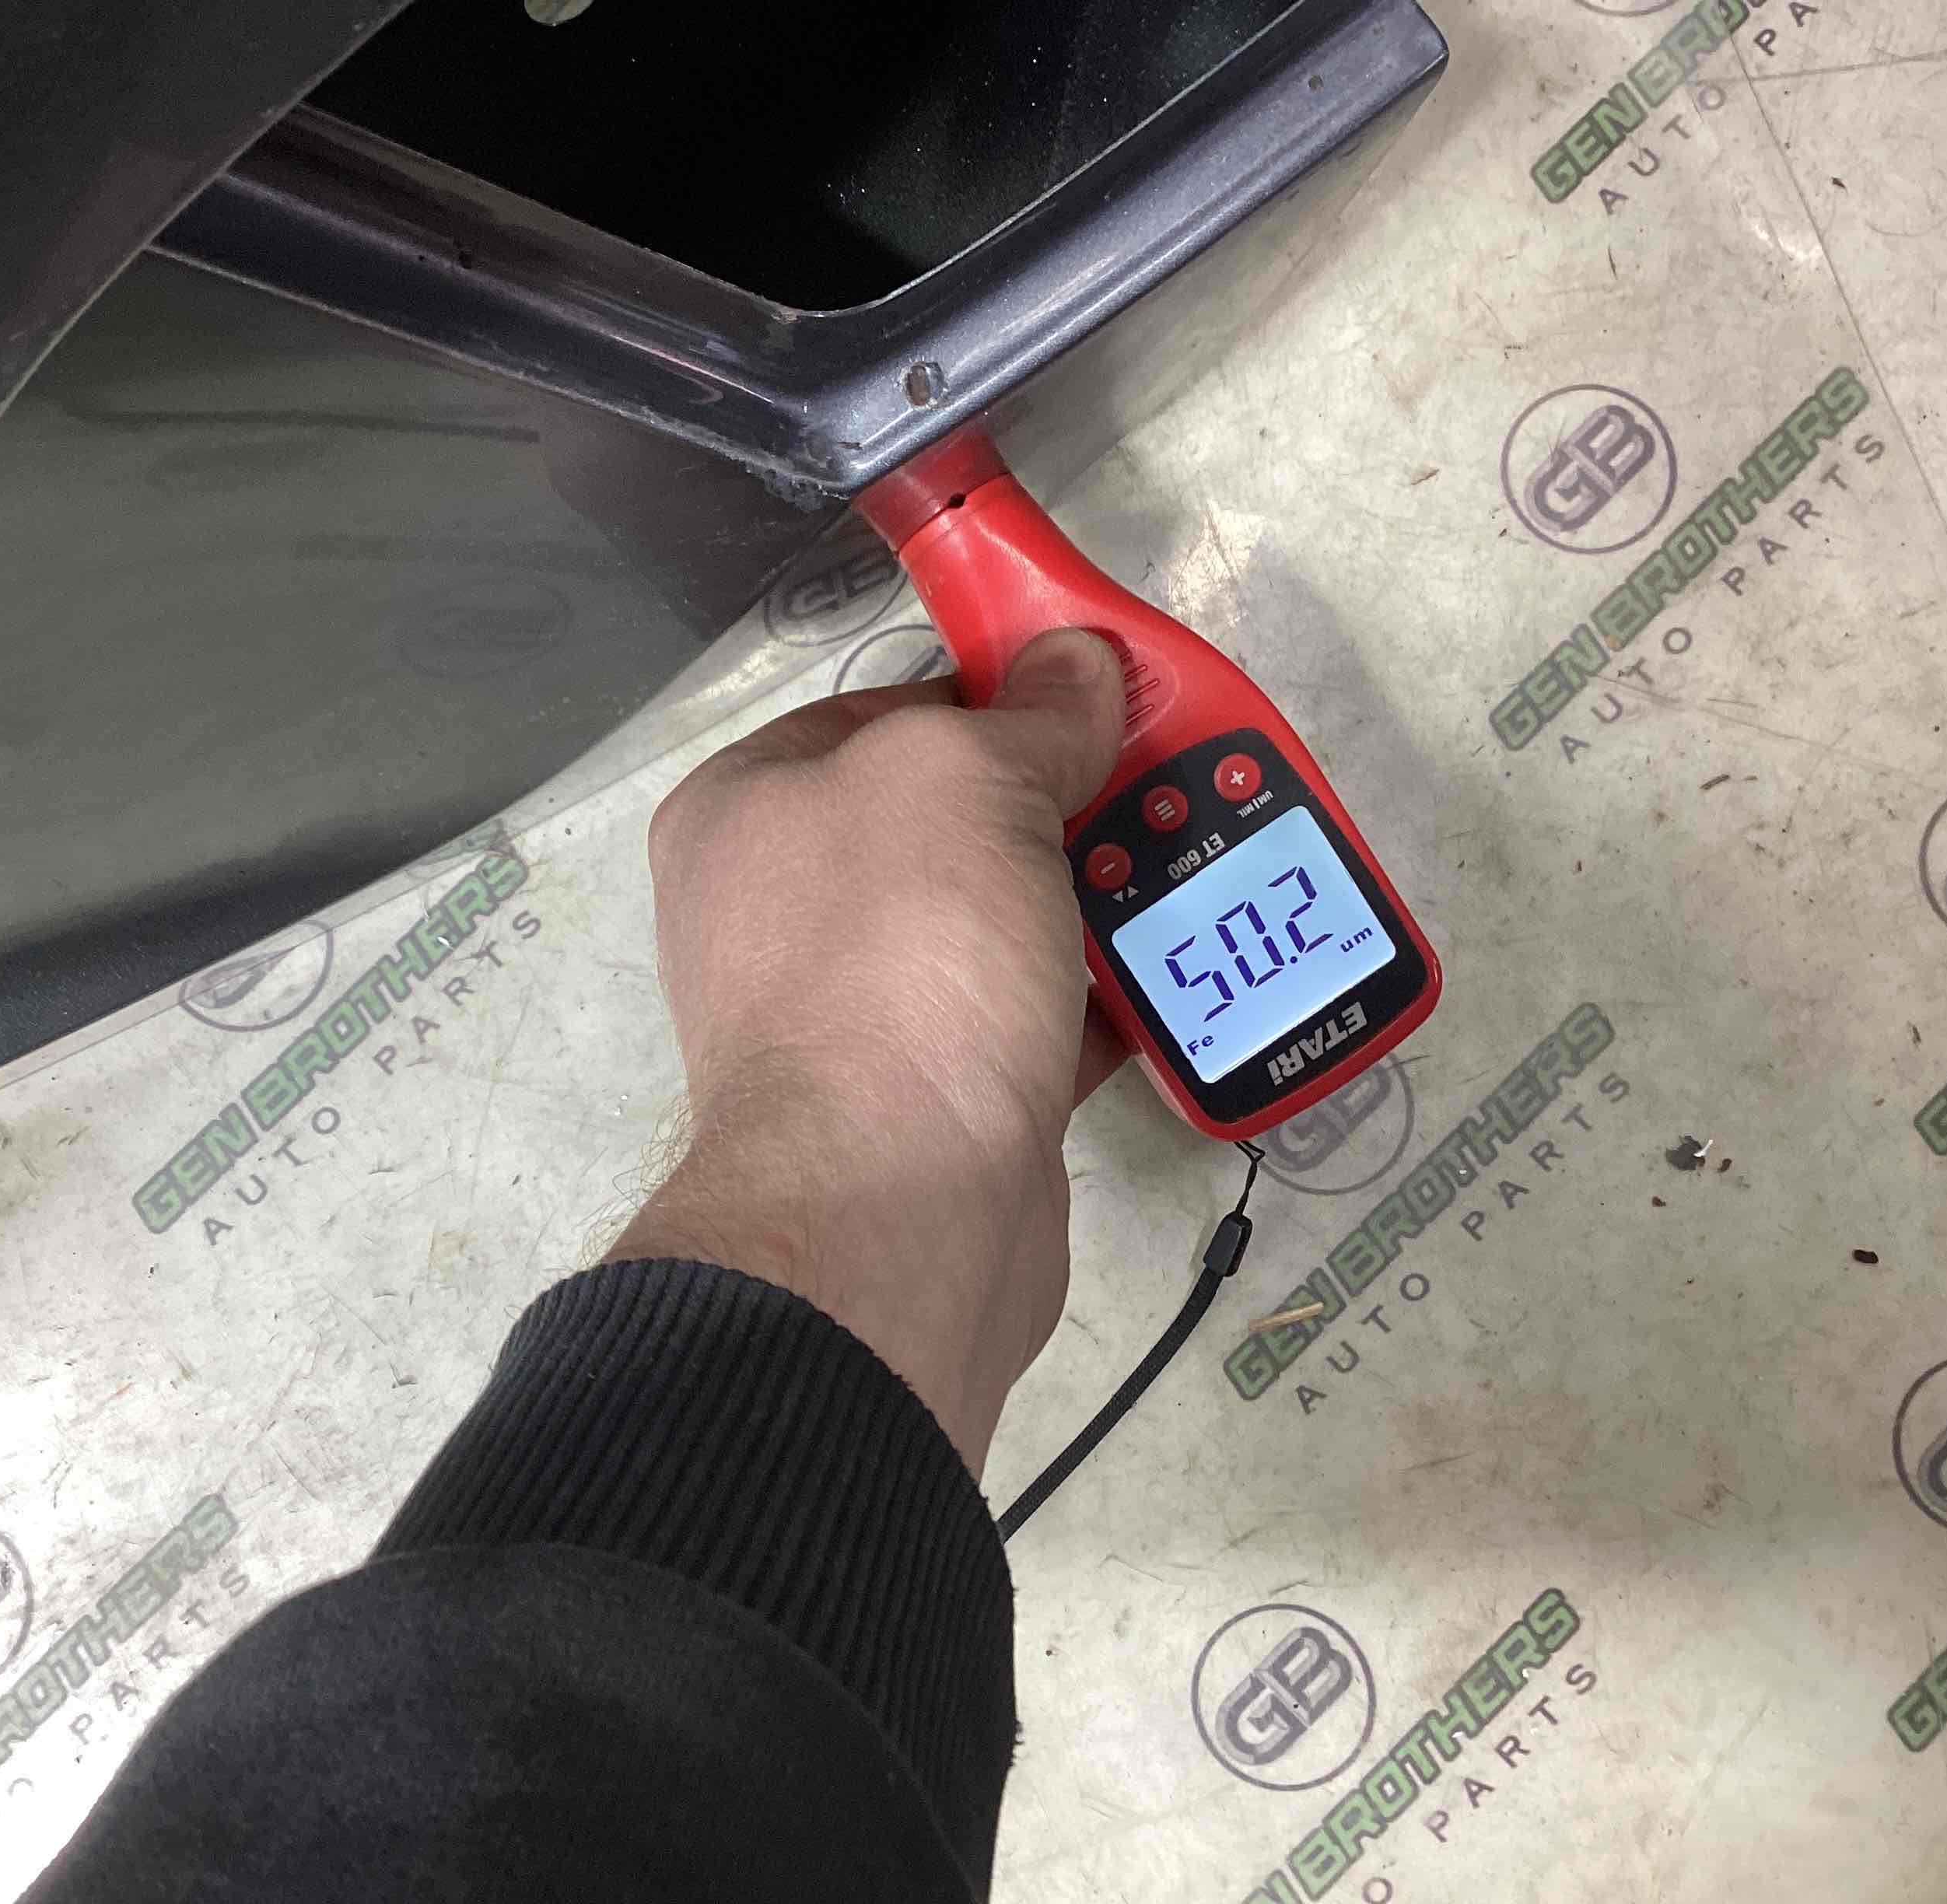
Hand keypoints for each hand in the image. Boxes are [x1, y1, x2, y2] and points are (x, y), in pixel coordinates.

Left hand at [610, 627, 1126, 1473]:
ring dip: (1100, 898)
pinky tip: (1182, 974)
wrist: (893, 1210)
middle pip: (953, 817)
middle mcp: (782, 907)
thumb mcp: (967, 780)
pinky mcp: (931, 1098)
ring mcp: (855, 1010)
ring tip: (1202, 873)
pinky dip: (1105, 998)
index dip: (997, 696)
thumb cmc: (898, 958)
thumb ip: (1029, 714)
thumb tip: (1073, 661)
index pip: (885, 709)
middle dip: (1066, 803)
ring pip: (1002, 920)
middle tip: (1172, 789)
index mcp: (744, 808)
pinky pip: (1032, 1017)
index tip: (1097, 701)